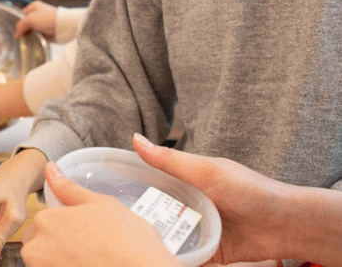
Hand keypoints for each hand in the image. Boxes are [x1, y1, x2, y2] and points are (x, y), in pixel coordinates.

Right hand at [14, 1, 56, 39]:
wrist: (63, 26)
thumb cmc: (46, 19)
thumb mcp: (30, 19)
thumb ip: (21, 26)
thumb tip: (16, 35)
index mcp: (34, 7)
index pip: (21, 14)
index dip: (18, 22)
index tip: (15, 30)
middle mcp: (37, 14)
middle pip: (26, 22)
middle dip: (22, 29)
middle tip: (19, 37)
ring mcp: (42, 23)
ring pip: (31, 29)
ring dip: (28, 34)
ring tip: (24, 40)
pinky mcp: (46, 31)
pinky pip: (36, 35)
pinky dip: (34, 38)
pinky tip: (31, 41)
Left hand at [21, 161, 179, 266]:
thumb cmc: (130, 244)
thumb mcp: (101, 204)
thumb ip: (69, 189)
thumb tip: (50, 169)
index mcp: (46, 221)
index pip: (43, 223)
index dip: (65, 228)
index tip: (83, 235)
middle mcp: (36, 248)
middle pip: (38, 245)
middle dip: (57, 247)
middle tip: (89, 250)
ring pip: (44, 262)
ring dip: (60, 261)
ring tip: (90, 261)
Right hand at [131, 134, 287, 264]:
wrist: (287, 224)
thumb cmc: (250, 190)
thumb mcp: (206, 171)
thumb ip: (170, 161)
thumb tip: (135, 139)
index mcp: (185, 182)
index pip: (150, 183)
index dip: (130, 187)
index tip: (106, 193)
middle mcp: (189, 206)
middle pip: (155, 213)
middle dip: (138, 220)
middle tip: (116, 227)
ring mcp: (198, 230)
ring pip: (167, 238)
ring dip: (154, 242)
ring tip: (131, 246)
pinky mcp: (208, 253)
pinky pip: (185, 258)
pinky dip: (173, 259)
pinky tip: (157, 258)